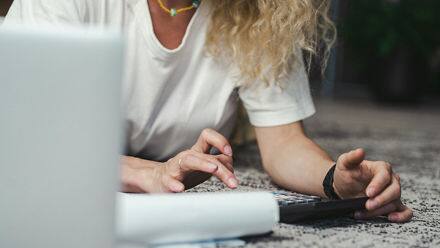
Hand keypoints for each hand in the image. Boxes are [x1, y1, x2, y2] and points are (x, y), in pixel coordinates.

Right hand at [121, 129, 237, 192]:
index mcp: (197, 152)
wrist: (157, 180)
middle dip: (223, 169)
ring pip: (190, 161)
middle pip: (207, 157)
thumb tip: (231, 166)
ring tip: (213, 169)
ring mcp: (176, 168)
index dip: (220, 140)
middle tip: (234, 183)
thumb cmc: (184, 173)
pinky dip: (175, 185)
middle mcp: (187, 157)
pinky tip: (180, 189)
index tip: (230, 153)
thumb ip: (219, 162)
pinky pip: (169, 181)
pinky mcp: (166, 181)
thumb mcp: (204, 166)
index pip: (208, 136)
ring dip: (203, 164)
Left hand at [333, 148, 412, 222]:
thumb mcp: (345, 163)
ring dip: (379, 210)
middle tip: (367, 205)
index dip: (378, 185)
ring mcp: (392, 193)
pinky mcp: (392, 204)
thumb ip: (352, 157)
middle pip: (394, 191)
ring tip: (361, 212)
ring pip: (394, 203)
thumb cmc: (346, 173)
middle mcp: (391, 180)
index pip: (384, 176)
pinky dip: (402, 216)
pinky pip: (405, 211)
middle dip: (380, 200)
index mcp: (382, 168)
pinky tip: (391, 218)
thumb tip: (360, 151)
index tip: (368, 193)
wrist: (344, 186)